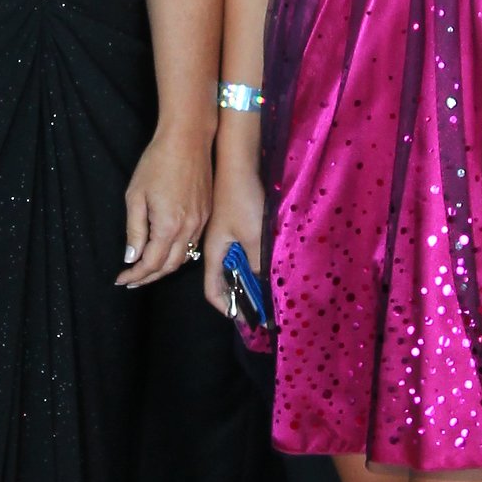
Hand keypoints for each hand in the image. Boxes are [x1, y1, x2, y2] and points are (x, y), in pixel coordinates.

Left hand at [118, 125, 211, 288]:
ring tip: (146, 269)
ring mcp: (201, 222)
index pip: (151, 263)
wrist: (188, 139)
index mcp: (169, 226)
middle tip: (132, 279)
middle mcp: (189, 229)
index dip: (135, 275)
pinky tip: (165, 249)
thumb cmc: (157, 162)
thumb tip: (132, 256)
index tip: (121, 279)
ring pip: (184, 257)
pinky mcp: (206, 213)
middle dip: (149, 277)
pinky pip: (193, 243)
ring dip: (164, 267)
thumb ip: (134, 230)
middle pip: (170, 266)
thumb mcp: (136, 195)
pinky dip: (178, 253)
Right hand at [202, 161, 265, 320]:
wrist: (237, 162)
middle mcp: (216, 247)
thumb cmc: (242, 198)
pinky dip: (253, 262)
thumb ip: (258, 262)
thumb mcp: (253, 234)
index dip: (227, 307)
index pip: (213, 290)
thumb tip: (263, 285)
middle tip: (262, 310)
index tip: (246, 319)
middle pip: (225, 280)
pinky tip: (268, 263)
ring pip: (235, 265)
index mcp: (213, 252)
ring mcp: (224, 235)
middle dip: (241, 297)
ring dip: (249, 279)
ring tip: (267, 290)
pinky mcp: (233, 224)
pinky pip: (242, 251)